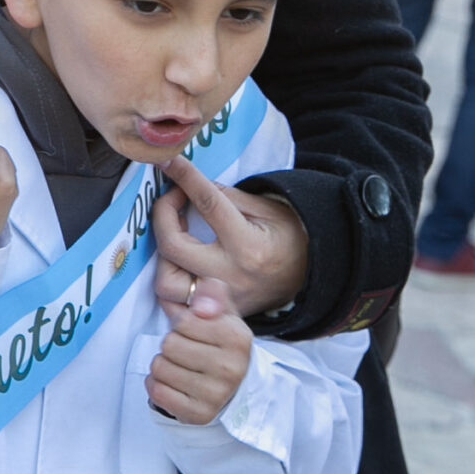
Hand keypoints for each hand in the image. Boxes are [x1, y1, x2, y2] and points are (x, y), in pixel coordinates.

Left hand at [147, 280, 254, 424]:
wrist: (234, 385)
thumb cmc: (219, 344)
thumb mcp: (221, 312)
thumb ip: (211, 293)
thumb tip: (201, 304)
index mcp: (238, 338)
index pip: (184, 321)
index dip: (182, 324)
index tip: (194, 332)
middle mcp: (231, 369)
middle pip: (169, 345)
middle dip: (171, 345)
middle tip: (187, 352)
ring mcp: (216, 395)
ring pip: (159, 368)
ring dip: (163, 365)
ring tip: (181, 367)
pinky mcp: (199, 414)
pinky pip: (157, 392)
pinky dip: (158, 385)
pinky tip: (174, 384)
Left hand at [151, 157, 308, 320]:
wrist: (312, 278)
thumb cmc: (290, 238)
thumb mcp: (268, 210)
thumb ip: (228, 198)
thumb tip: (192, 185)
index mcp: (249, 245)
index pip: (208, 204)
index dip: (184, 178)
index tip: (168, 161)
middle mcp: (231, 274)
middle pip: (174, 246)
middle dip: (163, 215)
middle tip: (172, 199)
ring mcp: (221, 299)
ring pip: (166, 283)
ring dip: (162, 255)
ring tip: (175, 235)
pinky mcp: (214, 313)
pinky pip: (175, 306)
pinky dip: (168, 283)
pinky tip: (174, 262)